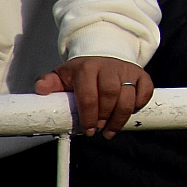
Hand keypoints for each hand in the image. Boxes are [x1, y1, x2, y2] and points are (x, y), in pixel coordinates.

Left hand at [35, 56, 152, 137]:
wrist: (102, 55)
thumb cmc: (80, 73)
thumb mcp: (62, 76)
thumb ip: (48, 83)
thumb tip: (41, 89)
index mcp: (87, 68)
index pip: (89, 95)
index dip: (89, 116)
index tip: (88, 130)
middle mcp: (108, 66)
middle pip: (111, 95)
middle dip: (105, 116)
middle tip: (99, 129)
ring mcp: (126, 69)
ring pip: (128, 95)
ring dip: (121, 117)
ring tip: (111, 130)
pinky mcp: (140, 74)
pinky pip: (146, 90)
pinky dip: (140, 102)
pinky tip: (131, 112)